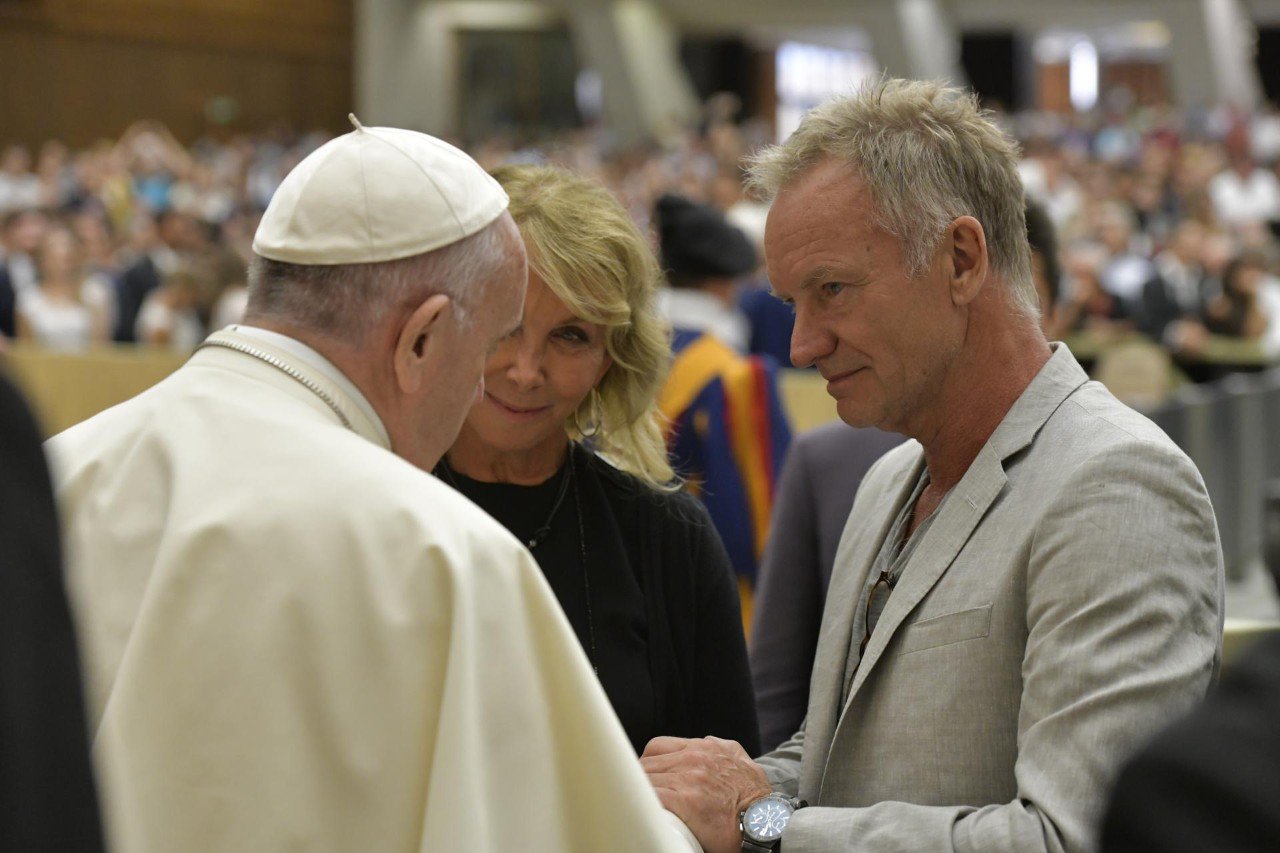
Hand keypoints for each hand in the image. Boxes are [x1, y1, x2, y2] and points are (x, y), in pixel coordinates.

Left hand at [642, 736, 771, 852]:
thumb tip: (706, 749)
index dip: (649, 764)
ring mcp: (690, 775)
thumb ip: (719, 752)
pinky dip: (643, 806)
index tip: (645, 777)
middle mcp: (697, 755)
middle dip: (641, 778)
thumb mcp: (739, 761)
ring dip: (640, 792)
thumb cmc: (756, 800)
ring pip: (646, 777)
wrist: (770, 822)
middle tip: (636, 795)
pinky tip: (644, 815)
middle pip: (648, 761)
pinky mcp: (685, 799)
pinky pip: (651, 797)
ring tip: (638, 806)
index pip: (660, 746)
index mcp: (708, 747)